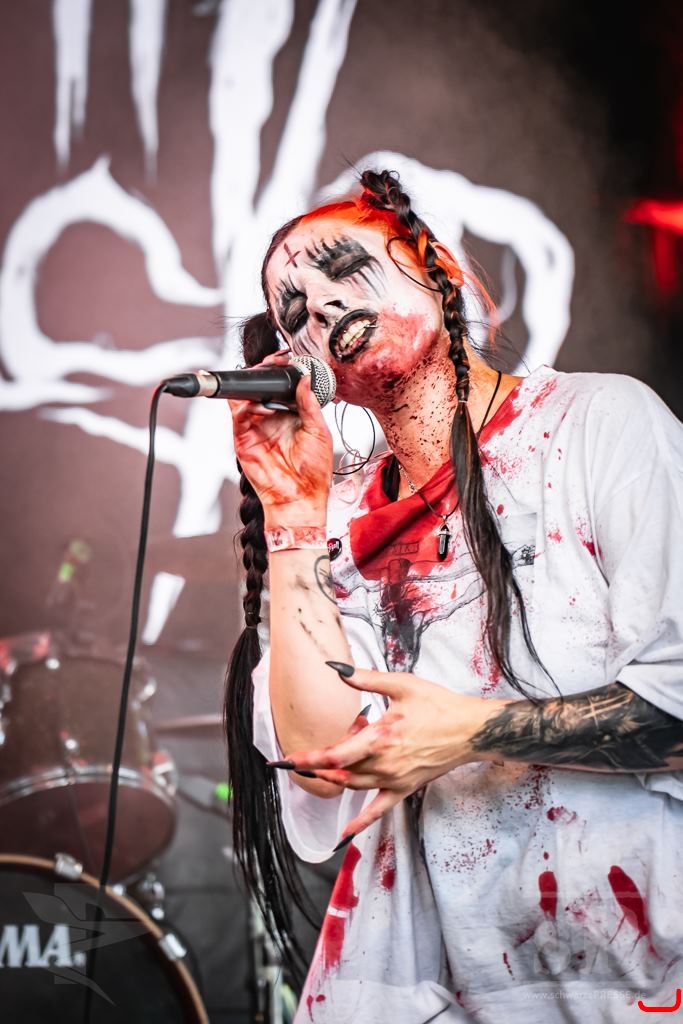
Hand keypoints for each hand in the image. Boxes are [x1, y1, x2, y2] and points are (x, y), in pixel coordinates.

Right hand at [227, 351, 333, 522]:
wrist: (301, 497)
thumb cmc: (314, 471)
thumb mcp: (318, 431)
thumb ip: (309, 403)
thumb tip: (305, 377)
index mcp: (290, 415)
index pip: (280, 385)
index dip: (281, 370)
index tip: (288, 357)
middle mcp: (270, 418)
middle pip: (259, 386)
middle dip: (264, 372)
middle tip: (274, 362)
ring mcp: (255, 427)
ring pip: (245, 396)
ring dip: (254, 386)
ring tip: (267, 384)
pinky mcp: (242, 438)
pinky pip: (238, 415)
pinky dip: (246, 406)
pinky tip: (262, 407)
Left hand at [283, 664, 505, 838]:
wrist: (470, 730)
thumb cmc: (437, 704)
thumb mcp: (401, 684)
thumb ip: (365, 678)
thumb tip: (336, 668)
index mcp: (380, 737)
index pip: (335, 755)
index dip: (309, 759)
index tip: (288, 760)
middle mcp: (384, 763)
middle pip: (340, 772)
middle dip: (320, 762)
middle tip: (310, 750)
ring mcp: (394, 779)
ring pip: (353, 786)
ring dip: (335, 777)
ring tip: (328, 761)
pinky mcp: (405, 788)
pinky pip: (378, 810)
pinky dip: (359, 822)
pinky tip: (344, 833)